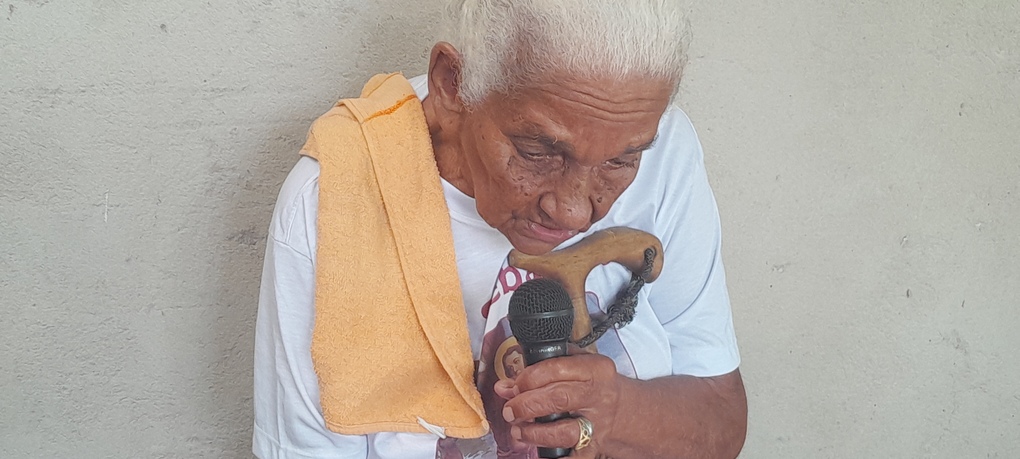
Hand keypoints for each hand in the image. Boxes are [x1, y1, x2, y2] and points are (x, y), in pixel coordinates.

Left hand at [494, 350, 623, 456]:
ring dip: (534, 433)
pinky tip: (537, 453)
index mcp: (595, 370)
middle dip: (527, 405)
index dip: (529, 378)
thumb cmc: (592, 384)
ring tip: (518, 430)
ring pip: (564, 432)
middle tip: (510, 410)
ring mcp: (597, 425)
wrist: (622, 409)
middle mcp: (598, 397)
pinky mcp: (593, 448)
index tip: (514, 385)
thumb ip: (540, 371)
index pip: (557, 369)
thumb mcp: (574, 366)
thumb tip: (505, 386)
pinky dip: (551, 458)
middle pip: (559, 399)